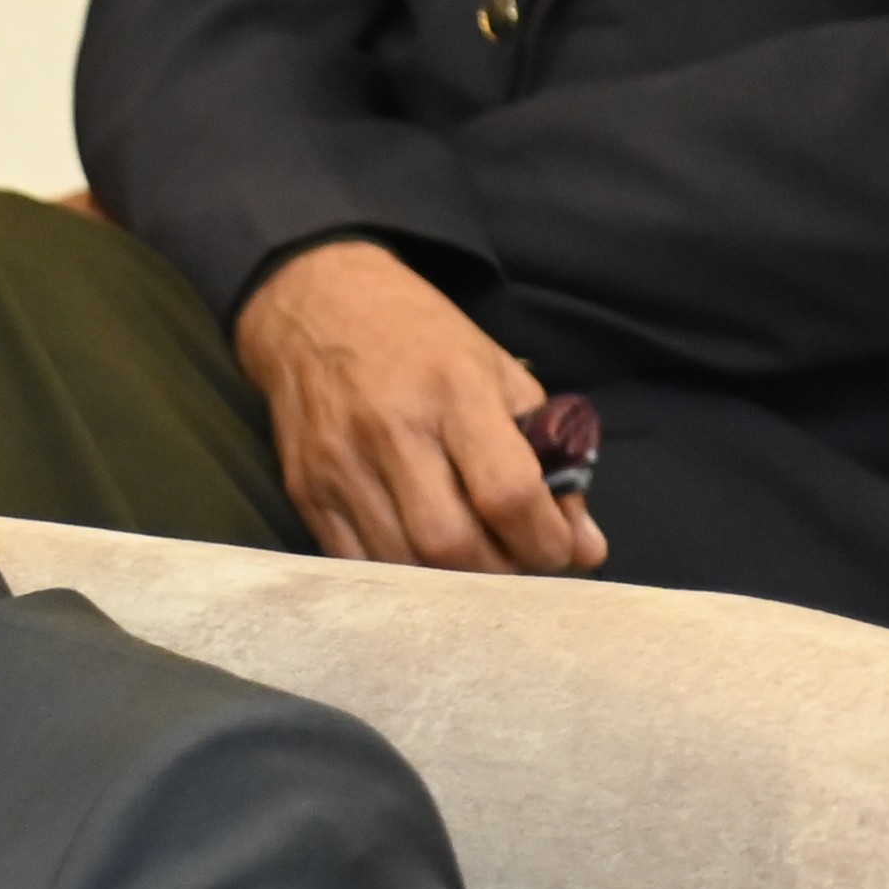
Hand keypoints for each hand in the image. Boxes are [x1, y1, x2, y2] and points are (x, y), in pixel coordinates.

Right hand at [231, 239, 609, 575]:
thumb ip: (550, 460)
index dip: (545, 539)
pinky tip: (424, 556)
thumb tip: (584, 549)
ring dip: (453, 582)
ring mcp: (339, 464)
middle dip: (500, 571)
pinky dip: (401, 575)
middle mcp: (390, 429)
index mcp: (453, 390)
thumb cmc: (422, 339)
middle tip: (516, 559)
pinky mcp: (304, 489)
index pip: (507, 493)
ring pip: (404, 563)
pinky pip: (356, 563)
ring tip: (475, 560)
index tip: (558, 547)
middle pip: (451, 544)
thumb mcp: (500, 374)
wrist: (314, 306)